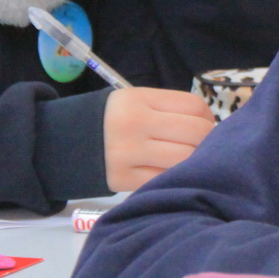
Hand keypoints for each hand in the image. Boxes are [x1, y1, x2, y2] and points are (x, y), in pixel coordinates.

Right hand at [102, 88, 216, 191]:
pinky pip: (166, 178)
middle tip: (201, 146)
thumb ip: (172, 110)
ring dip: (195, 160)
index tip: (204, 125)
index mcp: (138, 99)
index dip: (208, 117)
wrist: (65, 143)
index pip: (194, 106)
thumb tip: (213, 128)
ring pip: (186, 158)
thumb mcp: (137, 102)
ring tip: (188, 160)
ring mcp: (128, 153)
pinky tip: (171, 173)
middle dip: (207, 140)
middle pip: (196, 132)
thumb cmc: (114, 121)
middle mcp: (134, 124)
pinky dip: (175, 176)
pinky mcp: (122, 179)